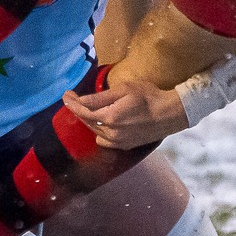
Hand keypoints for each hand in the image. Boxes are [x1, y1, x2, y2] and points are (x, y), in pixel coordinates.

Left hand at [63, 77, 188, 149]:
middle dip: (78, 110)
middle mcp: (111, 133)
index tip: (65, 95)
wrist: (169, 114)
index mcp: (109, 117)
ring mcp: (118, 142)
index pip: (83, 111)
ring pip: (95, 131)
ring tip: (88, 109)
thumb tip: (80, 100)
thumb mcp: (124, 90)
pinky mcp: (124, 146)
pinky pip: (105, 140)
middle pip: (87, 122)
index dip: (72, 103)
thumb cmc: (148, 97)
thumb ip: (100, 97)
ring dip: (89, 121)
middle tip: (72, 99)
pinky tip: (103, 123)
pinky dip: (100, 131)